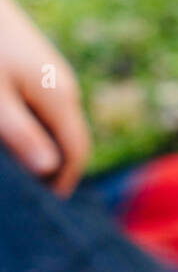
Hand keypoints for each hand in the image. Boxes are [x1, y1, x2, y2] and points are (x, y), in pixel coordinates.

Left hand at [0, 0, 91, 196]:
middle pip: (70, 137)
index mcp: (60, 97)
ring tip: (17, 168)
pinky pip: (42, 105)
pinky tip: (7, 130)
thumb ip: (21, 134)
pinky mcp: (34, 64)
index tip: (46, 207)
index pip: (76, 151)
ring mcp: (51, 72)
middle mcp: (64, 85)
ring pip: (55, 121)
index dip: (63, 181)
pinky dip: (31, 126)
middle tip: (30, 194)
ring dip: (41, 146)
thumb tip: (49, 170)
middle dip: (54, 167)